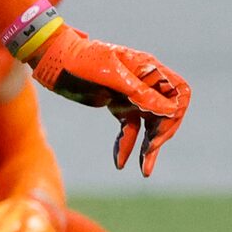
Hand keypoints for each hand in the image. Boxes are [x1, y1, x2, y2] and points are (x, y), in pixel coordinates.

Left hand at [26, 24, 188, 175]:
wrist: (52, 59)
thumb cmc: (81, 60)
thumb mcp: (110, 76)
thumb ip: (139, 92)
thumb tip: (171, 111)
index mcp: (149, 70)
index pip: (179, 93)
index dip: (176, 111)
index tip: (162, 127)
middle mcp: (146, 84)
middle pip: (167, 113)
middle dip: (161, 134)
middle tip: (150, 151)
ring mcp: (132, 97)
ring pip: (149, 125)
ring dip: (148, 147)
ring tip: (144, 171)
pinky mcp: (118, 107)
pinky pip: (129, 130)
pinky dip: (125, 145)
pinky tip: (119, 163)